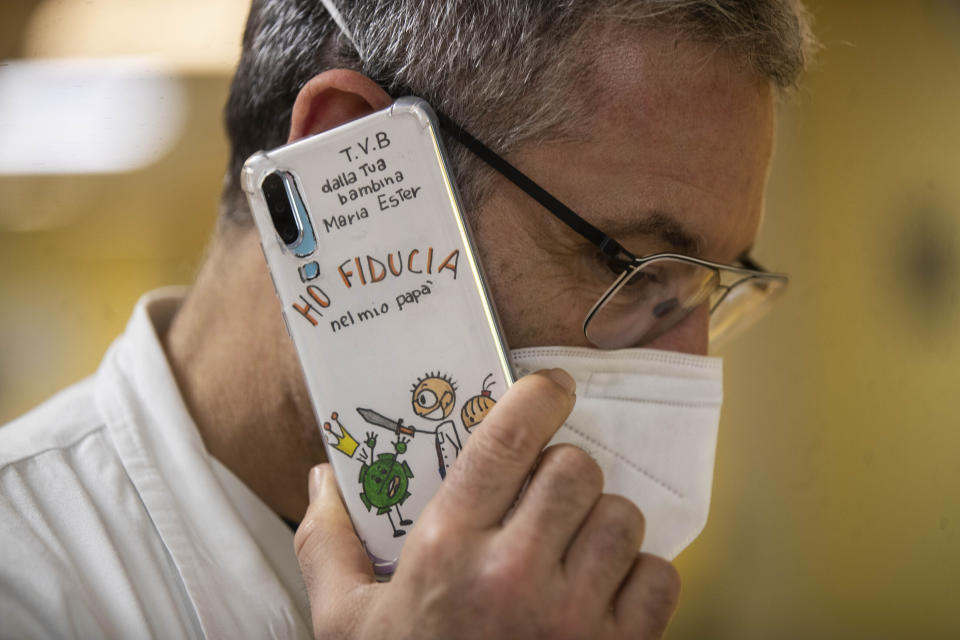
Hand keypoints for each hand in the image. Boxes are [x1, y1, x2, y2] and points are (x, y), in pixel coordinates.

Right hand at [294, 369, 680, 638]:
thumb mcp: (346, 623)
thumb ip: (326, 546)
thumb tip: (320, 481)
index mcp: (448, 551)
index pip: (505, 441)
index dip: (537, 397)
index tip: (551, 388)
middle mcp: (515, 574)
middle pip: (575, 470)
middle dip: (564, 472)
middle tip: (547, 495)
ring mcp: (573, 616)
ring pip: (622, 516)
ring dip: (602, 522)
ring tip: (574, 546)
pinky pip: (659, 576)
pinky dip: (640, 577)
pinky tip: (603, 592)